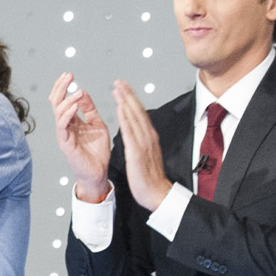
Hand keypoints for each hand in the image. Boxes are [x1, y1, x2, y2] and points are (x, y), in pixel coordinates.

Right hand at [48, 72, 112, 198]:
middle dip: (61, 87)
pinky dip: (67, 115)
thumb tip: (83, 93)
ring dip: (67, 100)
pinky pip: (62, 127)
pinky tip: (74, 107)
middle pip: (56, 102)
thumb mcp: (97, 124)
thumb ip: (89, 110)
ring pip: (58, 112)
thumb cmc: (97, 151)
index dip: (63, 86)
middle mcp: (65, 126)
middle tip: (69, 75)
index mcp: (71, 120)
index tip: (69, 74)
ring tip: (77, 92)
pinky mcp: (65, 144)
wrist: (98, 172)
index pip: (62, 99)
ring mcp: (63, 135)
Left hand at [110, 80, 172, 209]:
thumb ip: (141, 143)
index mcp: (149, 138)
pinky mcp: (137, 152)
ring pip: (134, 117)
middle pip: (137, 111)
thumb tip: (135, 135)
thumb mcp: (145, 156)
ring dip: (126, 101)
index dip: (132, 100)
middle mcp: (148, 137)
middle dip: (128, 95)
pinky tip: (120, 108)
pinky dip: (125, 118)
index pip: (139, 115)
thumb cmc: (150, 179)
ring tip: (118, 89)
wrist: (157, 193)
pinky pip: (130, 131)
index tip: (124, 89)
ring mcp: (143, 143)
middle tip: (119, 82)